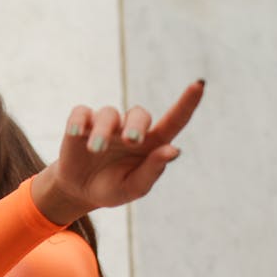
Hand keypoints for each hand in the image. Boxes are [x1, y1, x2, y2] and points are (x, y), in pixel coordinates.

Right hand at [37, 79, 204, 218]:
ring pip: (109, 114)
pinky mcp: (82, 123)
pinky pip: (82, 112)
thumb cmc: (111, 188)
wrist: (78, 191)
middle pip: (139, 114)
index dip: (187, 103)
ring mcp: (106, 124)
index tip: (199, 85)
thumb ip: (152, 171)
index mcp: (151, 143)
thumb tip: (173, 150)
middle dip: (136, 126)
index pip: (174, 120)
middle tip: (132, 141)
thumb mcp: (133, 188)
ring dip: (103, 131)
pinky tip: (76, 133)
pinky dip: (79, 121)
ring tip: (95, 150)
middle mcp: (130, 128)